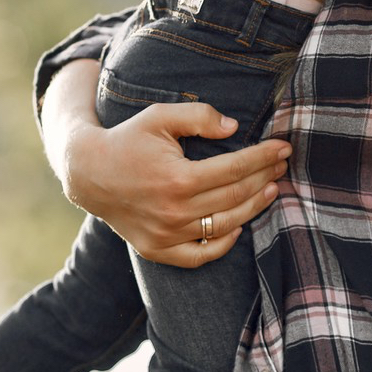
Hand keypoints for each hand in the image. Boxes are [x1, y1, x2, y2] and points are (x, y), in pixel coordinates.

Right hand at [42, 62, 289, 267]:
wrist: (88, 173)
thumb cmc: (127, 140)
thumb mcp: (159, 117)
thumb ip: (198, 116)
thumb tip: (233, 127)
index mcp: (177, 179)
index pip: (235, 168)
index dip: (264, 157)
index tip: (283, 147)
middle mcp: (174, 212)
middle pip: (235, 196)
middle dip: (265, 177)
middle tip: (283, 164)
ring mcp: (166, 235)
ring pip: (225, 225)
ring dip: (254, 207)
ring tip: (271, 189)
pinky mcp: (158, 250)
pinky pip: (200, 255)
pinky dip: (223, 244)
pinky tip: (239, 225)